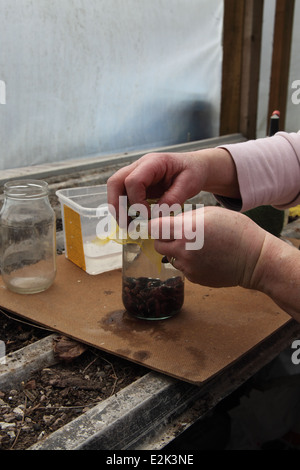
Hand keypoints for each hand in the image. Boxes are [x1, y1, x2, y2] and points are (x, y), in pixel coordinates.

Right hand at [107, 148, 239, 222]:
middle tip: (124, 224)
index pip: (133, 181)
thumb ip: (173, 198)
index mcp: (153, 162)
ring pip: (115, 189)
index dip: (137, 201)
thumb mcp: (189, 184)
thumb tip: (156, 215)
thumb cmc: (193, 172)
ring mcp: (136, 174)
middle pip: (115, 182)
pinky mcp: (136, 184)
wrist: (195, 166)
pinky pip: (123, 195)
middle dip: (116, 205)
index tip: (148, 216)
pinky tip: (132, 221)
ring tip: (127, 226)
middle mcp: (139, 166)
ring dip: (118, 208)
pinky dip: (124, 209)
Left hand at [150, 206, 266, 288]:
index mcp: (186, 230)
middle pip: (158, 245)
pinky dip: (189, 262)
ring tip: (198, 246)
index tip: (160, 224)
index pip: (154, 228)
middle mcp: (183, 250)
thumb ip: (186, 217)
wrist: (255, 259)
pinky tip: (206, 257)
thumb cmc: (236, 231)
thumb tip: (169, 222)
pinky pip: (183, 268)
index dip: (155, 225)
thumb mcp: (210, 213)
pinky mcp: (194, 278)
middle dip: (164, 239)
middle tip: (177, 234)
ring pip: (170, 257)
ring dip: (177, 251)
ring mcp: (188, 267)